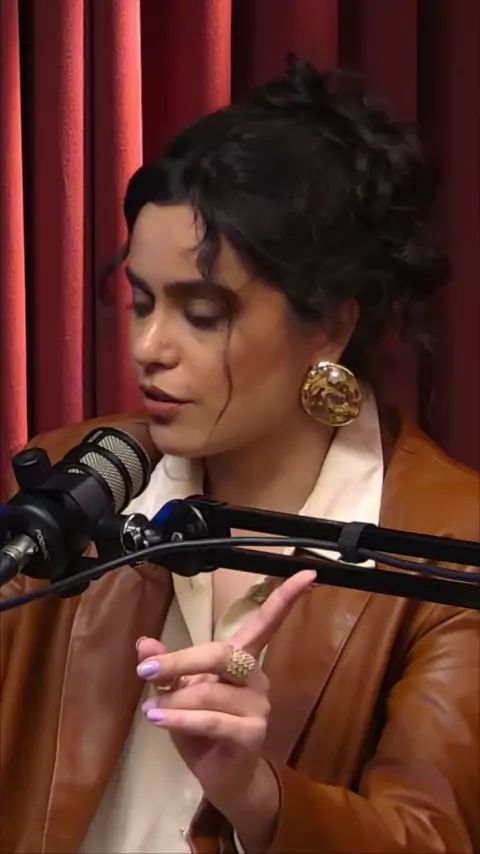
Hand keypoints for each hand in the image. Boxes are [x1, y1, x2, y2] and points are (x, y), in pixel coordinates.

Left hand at [136, 570, 315, 846]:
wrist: (224, 782)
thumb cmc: (204, 731)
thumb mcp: (178, 695)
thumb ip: (165, 669)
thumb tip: (144, 643)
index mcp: (242, 660)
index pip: (267, 622)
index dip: (285, 597)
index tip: (308, 572)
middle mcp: (256, 677)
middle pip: (220, 654)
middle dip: (179, 661)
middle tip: (145, 671)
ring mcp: (258, 705)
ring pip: (207, 691)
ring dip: (173, 702)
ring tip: (153, 713)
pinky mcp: (252, 733)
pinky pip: (212, 719)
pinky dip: (180, 719)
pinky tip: (159, 721)